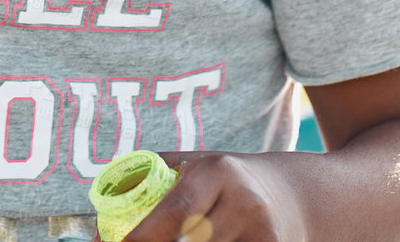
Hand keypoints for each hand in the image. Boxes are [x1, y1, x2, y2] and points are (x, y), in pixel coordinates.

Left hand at [102, 151, 306, 241]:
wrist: (296, 196)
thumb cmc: (229, 181)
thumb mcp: (198, 164)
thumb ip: (153, 178)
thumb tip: (102, 221)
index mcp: (218, 170)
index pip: (176, 210)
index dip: (143, 236)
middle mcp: (244, 200)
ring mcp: (263, 233)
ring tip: (170, 241)